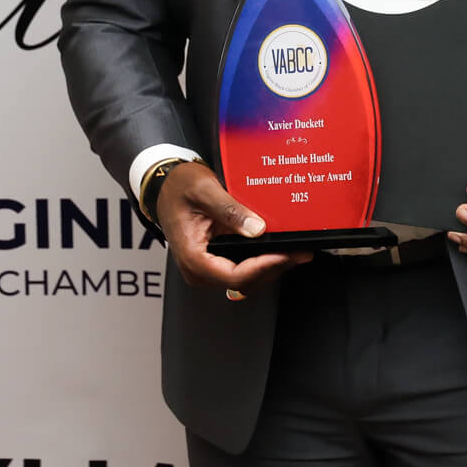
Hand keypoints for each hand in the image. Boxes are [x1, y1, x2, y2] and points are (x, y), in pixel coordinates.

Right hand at [154, 162, 310, 297]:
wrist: (166, 185)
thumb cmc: (178, 187)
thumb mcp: (205, 191)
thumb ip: (230, 210)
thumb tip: (257, 229)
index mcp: (192, 257)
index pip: (234, 275)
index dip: (262, 267)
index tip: (284, 254)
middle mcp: (199, 269)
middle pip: (244, 281)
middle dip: (273, 267)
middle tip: (300, 251)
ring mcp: (209, 267)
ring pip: (247, 279)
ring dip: (271, 266)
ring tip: (295, 249)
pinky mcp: (217, 261)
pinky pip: (243, 268)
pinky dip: (263, 260)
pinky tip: (278, 248)